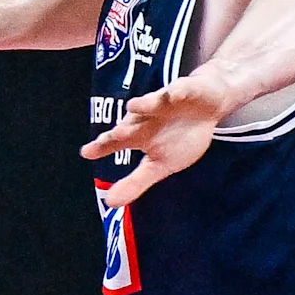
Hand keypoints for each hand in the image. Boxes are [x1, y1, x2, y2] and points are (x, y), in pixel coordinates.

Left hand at [80, 74, 230, 188]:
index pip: (116, 142)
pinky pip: (179, 91)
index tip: (86, 152)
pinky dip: (176, 93)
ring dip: (144, 105)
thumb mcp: (161, 164)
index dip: (101, 147)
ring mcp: (163, 102)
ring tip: (134, 107)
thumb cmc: (181, 136)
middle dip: (124, 129)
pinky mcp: (184, 90)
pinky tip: (173, 95)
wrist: (208, 105)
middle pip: (131, 122)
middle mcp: (145, 117)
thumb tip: (109, 204)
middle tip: (116, 135)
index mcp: (138, 135)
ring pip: (151, 102)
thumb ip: (136, 182)